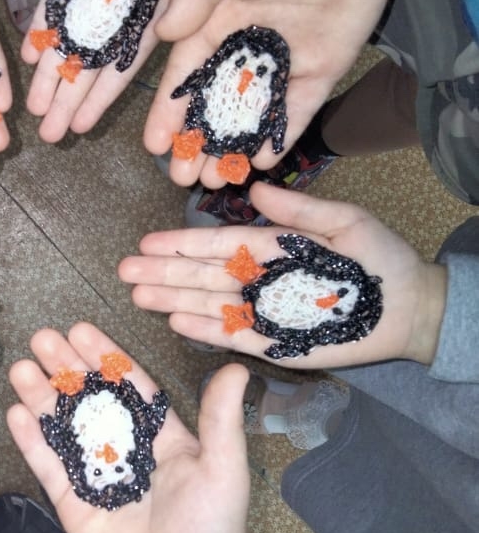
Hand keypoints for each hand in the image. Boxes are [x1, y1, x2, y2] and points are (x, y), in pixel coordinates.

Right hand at [6, 321, 251, 532]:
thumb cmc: (214, 530)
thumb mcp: (222, 469)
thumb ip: (221, 420)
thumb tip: (239, 368)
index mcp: (161, 436)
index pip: (129, 386)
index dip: (105, 358)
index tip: (81, 329)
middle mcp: (126, 449)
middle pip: (89, 400)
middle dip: (66, 369)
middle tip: (41, 337)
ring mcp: (97, 476)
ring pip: (64, 427)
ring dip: (43, 397)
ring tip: (21, 367)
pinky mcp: (75, 505)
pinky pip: (50, 467)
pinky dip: (33, 441)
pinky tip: (17, 413)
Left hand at [21, 0, 218, 142]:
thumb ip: (165, 25)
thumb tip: (147, 51)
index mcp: (143, 31)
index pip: (115, 76)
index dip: (98, 103)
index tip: (81, 129)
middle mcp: (113, 19)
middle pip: (85, 67)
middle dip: (67, 101)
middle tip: (49, 134)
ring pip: (65, 42)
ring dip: (49, 75)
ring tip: (34, 108)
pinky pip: (54, 1)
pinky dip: (42, 26)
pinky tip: (30, 54)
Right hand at [119, 183, 446, 367]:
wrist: (408, 308)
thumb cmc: (379, 260)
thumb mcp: (344, 222)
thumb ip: (300, 210)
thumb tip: (255, 190)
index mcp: (271, 245)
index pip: (217, 243)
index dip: (181, 243)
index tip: (146, 242)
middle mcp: (258, 278)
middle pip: (202, 274)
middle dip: (163, 272)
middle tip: (123, 270)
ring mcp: (262, 310)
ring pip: (208, 304)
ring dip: (173, 300)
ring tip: (136, 295)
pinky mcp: (273, 343)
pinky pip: (233, 335)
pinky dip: (205, 330)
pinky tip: (175, 322)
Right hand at [145, 0, 414, 186]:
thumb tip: (164, 35)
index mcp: (214, 16)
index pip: (183, 75)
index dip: (168, 111)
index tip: (153, 145)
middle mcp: (246, 43)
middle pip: (214, 103)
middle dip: (196, 141)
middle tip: (181, 178)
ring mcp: (285, 57)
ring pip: (251, 114)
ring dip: (231, 147)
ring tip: (213, 181)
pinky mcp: (322, 65)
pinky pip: (297, 109)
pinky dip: (279, 136)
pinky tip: (260, 162)